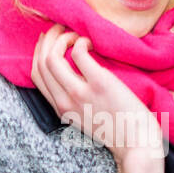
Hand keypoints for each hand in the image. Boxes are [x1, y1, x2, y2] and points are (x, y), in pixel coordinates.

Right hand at [31, 23, 165, 163]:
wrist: (137, 143)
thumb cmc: (117, 128)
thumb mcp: (86, 118)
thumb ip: (74, 100)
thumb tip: (72, 73)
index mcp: (61, 109)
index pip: (36, 75)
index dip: (39, 51)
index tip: (49, 40)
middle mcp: (65, 101)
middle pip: (41, 62)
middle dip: (48, 38)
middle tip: (61, 29)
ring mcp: (81, 93)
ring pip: (52, 57)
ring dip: (61, 37)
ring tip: (75, 35)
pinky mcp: (100, 84)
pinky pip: (79, 53)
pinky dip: (81, 41)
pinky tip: (91, 43)